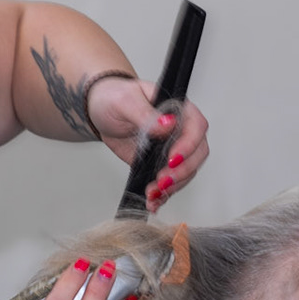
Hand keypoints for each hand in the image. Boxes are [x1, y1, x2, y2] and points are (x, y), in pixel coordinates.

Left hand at [86, 76, 209, 211]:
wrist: (101, 111)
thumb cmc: (114, 98)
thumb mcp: (125, 101)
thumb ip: (146, 114)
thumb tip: (168, 124)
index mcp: (178, 109)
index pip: (197, 127)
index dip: (189, 145)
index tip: (171, 159)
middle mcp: (180, 130)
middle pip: (197, 154)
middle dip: (182, 172)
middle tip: (162, 181)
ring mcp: (173, 149)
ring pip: (186, 172)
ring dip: (172, 187)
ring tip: (152, 194)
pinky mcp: (161, 165)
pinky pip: (170, 182)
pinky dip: (163, 195)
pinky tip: (152, 201)